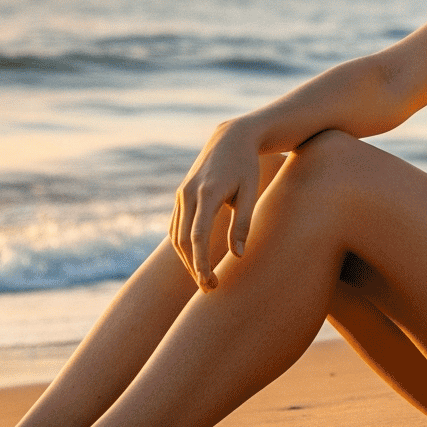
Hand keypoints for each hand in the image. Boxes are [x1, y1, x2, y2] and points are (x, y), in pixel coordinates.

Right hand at [171, 119, 265, 289]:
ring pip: (176, 236)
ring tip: (204, 279)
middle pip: (183, 241)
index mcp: (207, 193)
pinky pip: (176, 226)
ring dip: (187, 260)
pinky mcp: (181, 195)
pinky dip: (183, 246)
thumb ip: (243, 223)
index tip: (208, 283)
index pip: (198, 236)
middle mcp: (189, 194)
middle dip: (194, 267)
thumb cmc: (246, 165)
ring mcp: (181, 194)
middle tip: (211, 289)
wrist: (231, 137)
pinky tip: (196, 259)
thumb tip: (239, 255)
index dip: (201, 262)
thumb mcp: (250, 192)